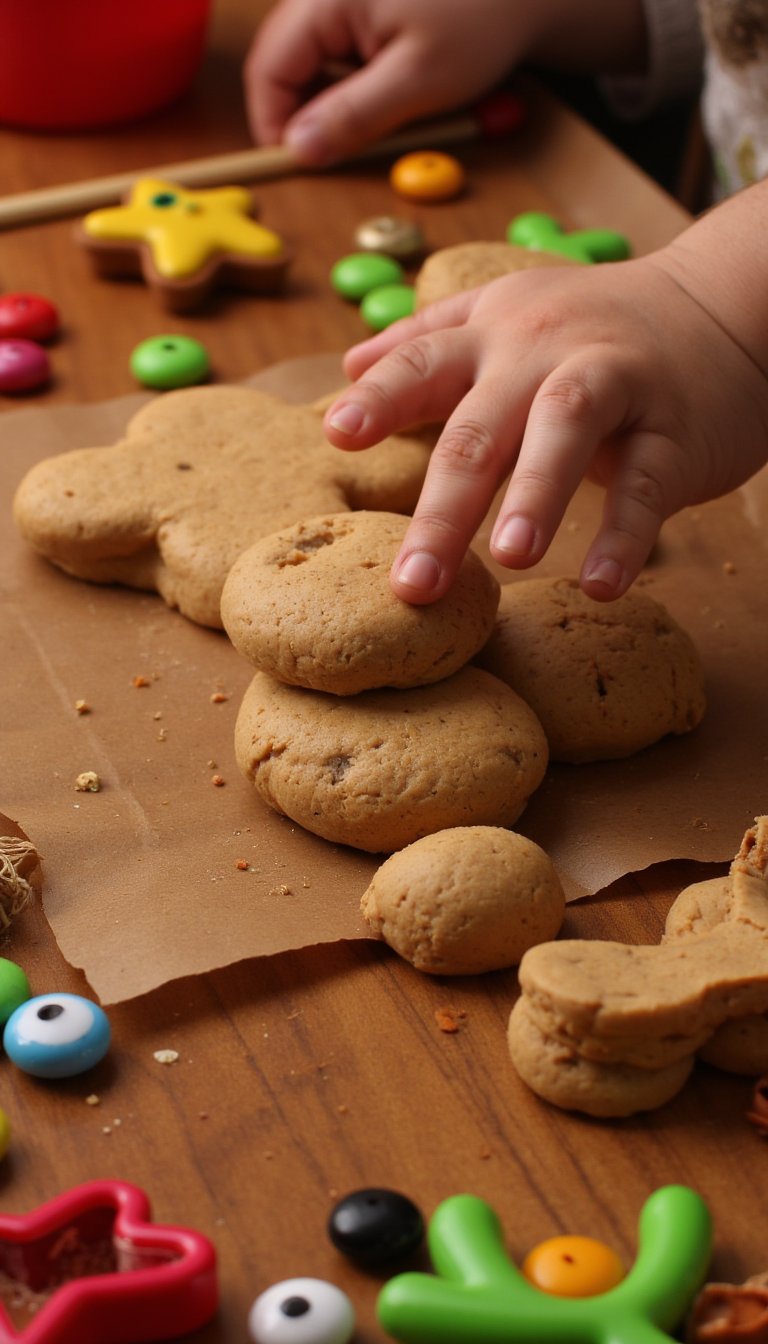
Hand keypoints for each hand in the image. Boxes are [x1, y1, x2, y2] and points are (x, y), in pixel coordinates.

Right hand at [243, 0, 531, 163]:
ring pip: (313, 60)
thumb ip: (352, 116)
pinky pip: (340, 51)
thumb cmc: (484, 20)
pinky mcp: (364, 4)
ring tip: (380, 119)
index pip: (269, 67)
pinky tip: (391, 92)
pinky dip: (357, 81)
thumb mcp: (418, 80)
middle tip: (339, 153)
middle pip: (285, 61)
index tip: (299, 166)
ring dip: (335, 100)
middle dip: (306, 113)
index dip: (275, 123)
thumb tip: (299, 151)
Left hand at [323, 250, 767, 602]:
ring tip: (509, 559)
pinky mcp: (675, 431)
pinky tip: (602, 585)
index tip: (337, 434)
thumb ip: (428, 340)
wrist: (723, 307)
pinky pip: (649, 484)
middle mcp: (545, 354)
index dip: (383, 397)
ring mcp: (616, 385)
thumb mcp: (508, 314)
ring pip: (566, 432)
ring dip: (536, 496)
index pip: (426, 362)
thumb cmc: (594, 327)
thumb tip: (347, 366)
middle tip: (411, 583)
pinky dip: (627, 535)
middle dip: (445, 508)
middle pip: (484, 427)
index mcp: (495, 336)